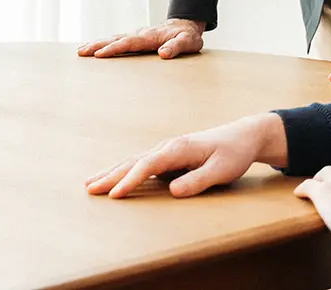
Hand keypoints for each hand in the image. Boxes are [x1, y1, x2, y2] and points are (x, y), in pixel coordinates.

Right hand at [75, 17, 206, 59]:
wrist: (185, 24)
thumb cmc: (187, 36)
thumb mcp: (187, 42)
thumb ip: (176, 47)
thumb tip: (163, 54)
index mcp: (149, 37)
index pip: (128, 43)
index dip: (113, 48)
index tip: (99, 54)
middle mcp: (138, 34)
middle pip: (114, 39)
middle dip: (97, 45)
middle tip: (81, 52)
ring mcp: (135, 35)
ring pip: (112, 38)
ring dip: (97, 44)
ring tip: (81, 50)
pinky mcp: (134, 38)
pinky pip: (116, 40)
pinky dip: (103, 43)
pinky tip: (95, 47)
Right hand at [85, 110, 285, 199]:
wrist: (242, 136)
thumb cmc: (233, 153)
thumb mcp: (222, 170)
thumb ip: (197, 181)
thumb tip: (171, 192)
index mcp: (177, 149)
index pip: (146, 166)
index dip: (129, 181)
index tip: (114, 195)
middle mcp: (167, 147)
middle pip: (131, 162)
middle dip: (109, 175)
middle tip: (88, 188)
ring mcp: (166, 151)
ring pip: (133, 162)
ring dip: (112, 172)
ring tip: (92, 183)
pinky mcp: (169, 157)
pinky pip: (141, 164)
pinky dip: (124, 171)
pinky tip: (115, 178)